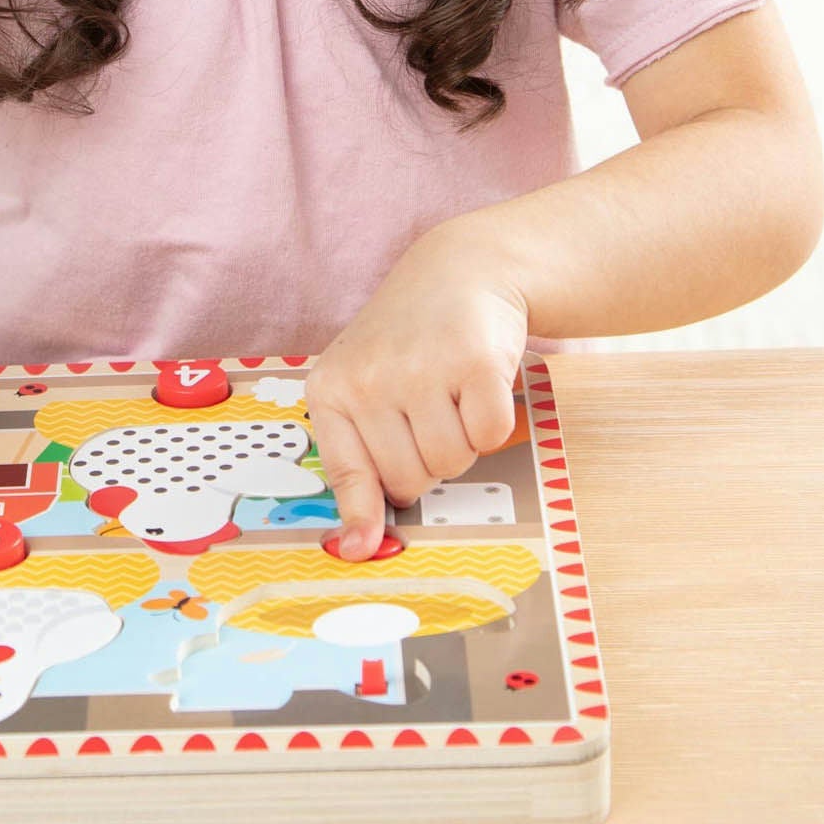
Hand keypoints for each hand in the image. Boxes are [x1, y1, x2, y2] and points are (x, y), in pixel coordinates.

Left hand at [307, 226, 530, 560]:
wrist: (459, 272)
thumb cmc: (407, 344)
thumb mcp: (363, 389)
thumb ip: (356, 463)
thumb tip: (357, 548)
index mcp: (330, 389)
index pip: (346, 474)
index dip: (362, 515)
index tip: (360, 550)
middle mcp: (368, 378)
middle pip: (409, 480)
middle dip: (427, 460)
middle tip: (430, 413)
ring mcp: (420, 368)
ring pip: (452, 462)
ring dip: (462, 440)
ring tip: (452, 393)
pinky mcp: (473, 361)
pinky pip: (490, 436)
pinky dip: (494, 420)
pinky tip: (478, 383)